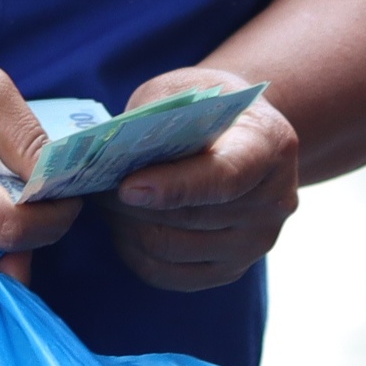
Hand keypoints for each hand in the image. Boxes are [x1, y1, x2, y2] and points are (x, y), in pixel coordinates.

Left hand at [103, 70, 300, 292]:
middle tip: (93, 185)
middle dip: (132, 204)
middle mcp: (273, 202)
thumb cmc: (209, 105)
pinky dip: (136, 252)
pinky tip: (121, 226)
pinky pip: (170, 274)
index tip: (127, 186)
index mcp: (270, 146)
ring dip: (127, 226)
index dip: (174, 186)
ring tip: (103, 201)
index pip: (224, 178)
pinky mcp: (231, 269)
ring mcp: (255, 243)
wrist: (242, 133)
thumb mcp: (188, 90)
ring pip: (173, 248)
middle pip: (191, 217)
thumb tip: (115, 156)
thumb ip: (159, 119)